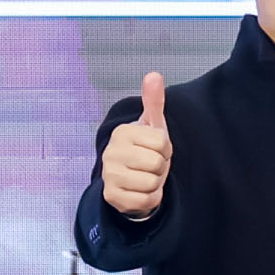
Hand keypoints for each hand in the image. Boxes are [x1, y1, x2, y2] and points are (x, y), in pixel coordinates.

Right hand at [98, 72, 172, 219]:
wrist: (130, 180)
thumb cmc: (144, 150)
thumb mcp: (152, 126)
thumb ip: (154, 102)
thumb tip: (154, 74)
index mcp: (122, 132)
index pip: (162, 143)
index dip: (165, 149)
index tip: (155, 149)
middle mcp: (111, 152)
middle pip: (157, 163)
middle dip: (160, 166)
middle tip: (151, 164)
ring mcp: (109, 175)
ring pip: (152, 182)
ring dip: (156, 183)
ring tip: (146, 176)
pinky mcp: (112, 197)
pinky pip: (146, 200)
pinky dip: (151, 198)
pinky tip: (142, 190)